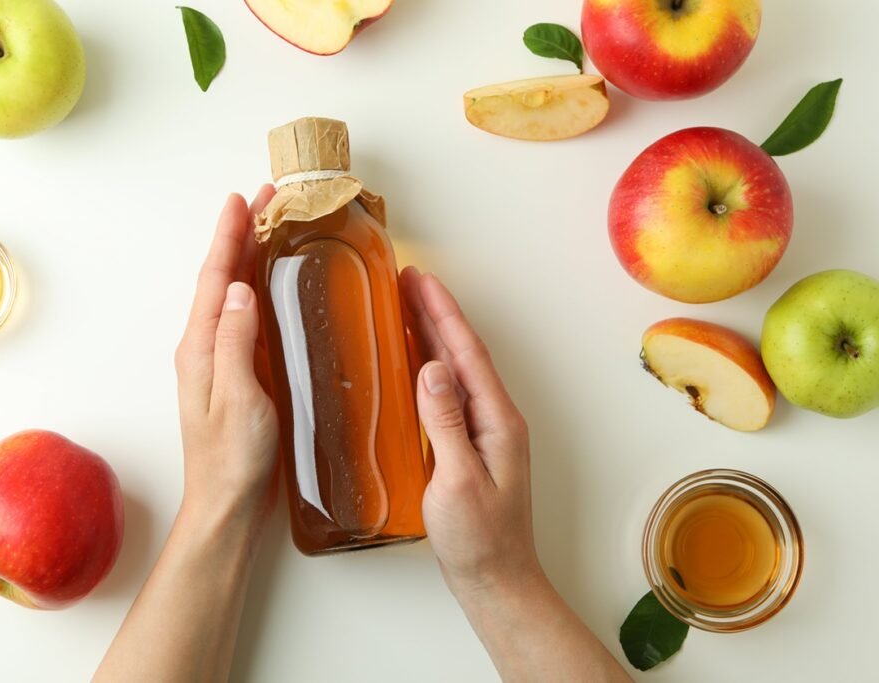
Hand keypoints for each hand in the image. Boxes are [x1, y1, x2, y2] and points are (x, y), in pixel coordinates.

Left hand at [175, 186, 278, 532]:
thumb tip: (241, 289)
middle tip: (267, 200)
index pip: (216, 280)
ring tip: (273, 228)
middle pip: (224, 279)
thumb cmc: (232, 460)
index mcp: (201, 348)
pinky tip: (277, 288)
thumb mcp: (236, 399)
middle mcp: (206, 347)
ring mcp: (222, 361)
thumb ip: (236, 343)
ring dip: (252, 259)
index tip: (242, 200)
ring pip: (236, 296)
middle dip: (243, 236)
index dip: (229, 237)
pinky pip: (248, 320)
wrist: (228, 506)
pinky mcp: (240, 376)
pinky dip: (261, 291)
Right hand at [401, 269, 630, 681]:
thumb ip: (445, 423)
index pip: (467, 354)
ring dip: (433, 336)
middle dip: (436, 314)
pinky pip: (448, 395)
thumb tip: (433, 369)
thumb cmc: (480, 539)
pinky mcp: (468, 447)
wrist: (496, 580)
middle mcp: (495, 419)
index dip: (443, 313)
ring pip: (456, 372)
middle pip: (463, 354)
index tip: (420, 281)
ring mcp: (483, 433)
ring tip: (407, 308)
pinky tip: (413, 365)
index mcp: (498, 420)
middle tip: (407, 281)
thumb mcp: (458, 480)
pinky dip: (429, 370)